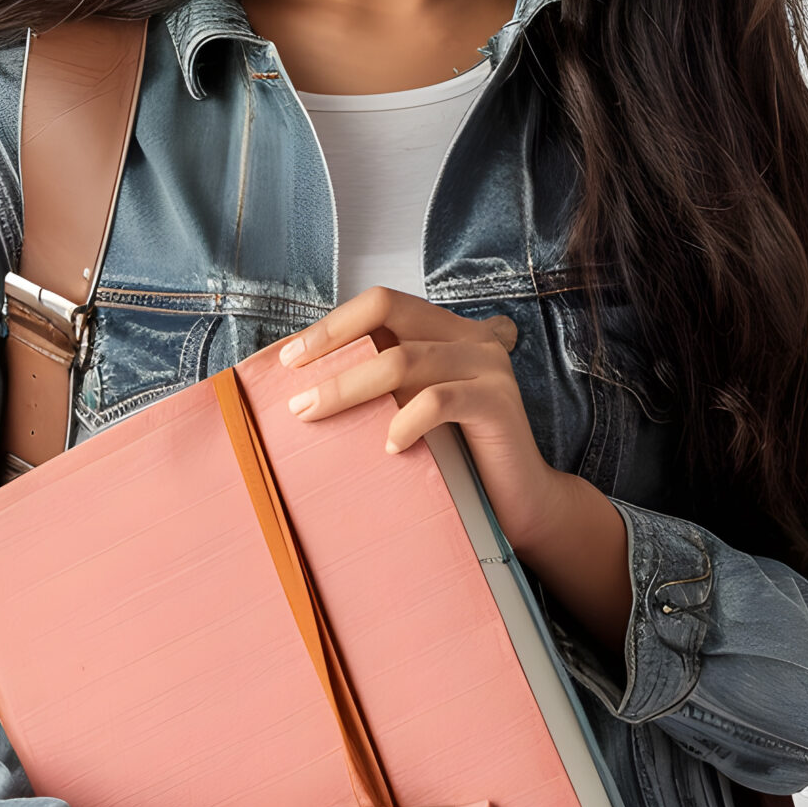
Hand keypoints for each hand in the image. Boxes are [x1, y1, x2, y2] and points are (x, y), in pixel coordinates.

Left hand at [277, 284, 633, 657]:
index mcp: (446, 331)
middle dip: (331, 344)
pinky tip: (389, 448)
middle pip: (389, 312)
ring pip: (403, 359)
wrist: (519, 503)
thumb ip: (378, 387)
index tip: (288, 359)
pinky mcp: (498, 402)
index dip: (332, 324)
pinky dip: (405, 422)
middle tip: (293, 388)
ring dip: (348, 387)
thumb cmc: (454, 459)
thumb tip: (301, 387)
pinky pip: (439, 401)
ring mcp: (488, 366)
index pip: (383, 302)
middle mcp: (470, 337)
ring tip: (312, 415)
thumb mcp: (409, 411)